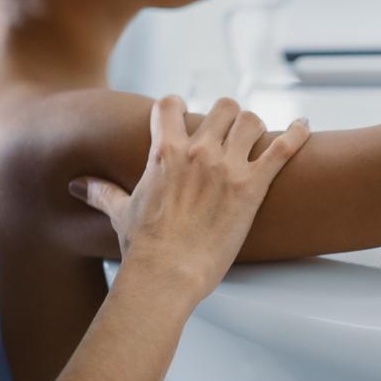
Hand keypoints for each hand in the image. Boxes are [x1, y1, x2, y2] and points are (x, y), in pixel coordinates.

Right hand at [68, 96, 309, 302]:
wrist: (166, 276)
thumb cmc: (143, 249)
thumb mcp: (120, 213)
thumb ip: (100, 191)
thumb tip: (77, 184)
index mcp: (164, 152)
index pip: (170, 104)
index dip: (177, 107)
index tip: (183, 116)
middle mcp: (197, 151)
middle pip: (222, 107)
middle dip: (226, 117)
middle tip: (228, 135)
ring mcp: (227, 167)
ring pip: (251, 120)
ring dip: (255, 128)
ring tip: (258, 139)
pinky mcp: (253, 187)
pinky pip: (283, 148)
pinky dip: (297, 133)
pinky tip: (303, 126)